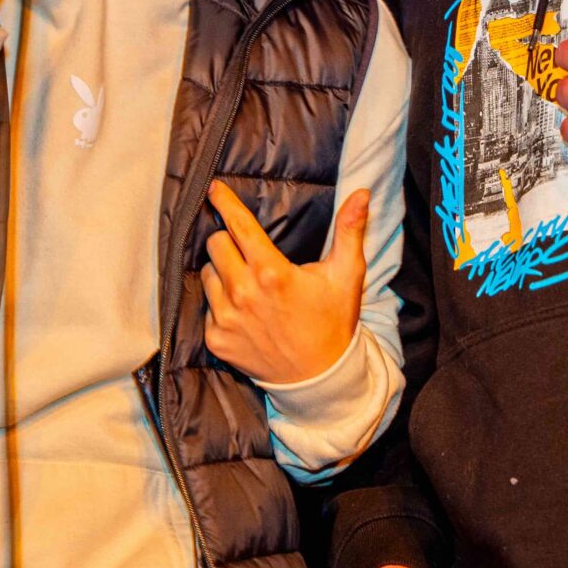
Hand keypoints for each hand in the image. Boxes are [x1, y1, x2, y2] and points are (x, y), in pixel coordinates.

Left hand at [201, 181, 369, 385]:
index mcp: (272, 273)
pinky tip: (244, 312)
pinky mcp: (217, 340)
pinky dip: (220, 304)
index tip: (213, 188)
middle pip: (215, 245)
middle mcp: (243, 294)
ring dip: (222, 273)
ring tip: (248, 285)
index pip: (238, 225)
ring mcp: (226, 319)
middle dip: (228, 241)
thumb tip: (361, 193)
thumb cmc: (333, 323)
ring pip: (207, 274)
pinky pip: (207, 307)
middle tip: (248, 252)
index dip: (224, 202)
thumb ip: (350, 230)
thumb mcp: (346, 275)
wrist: (318, 379)